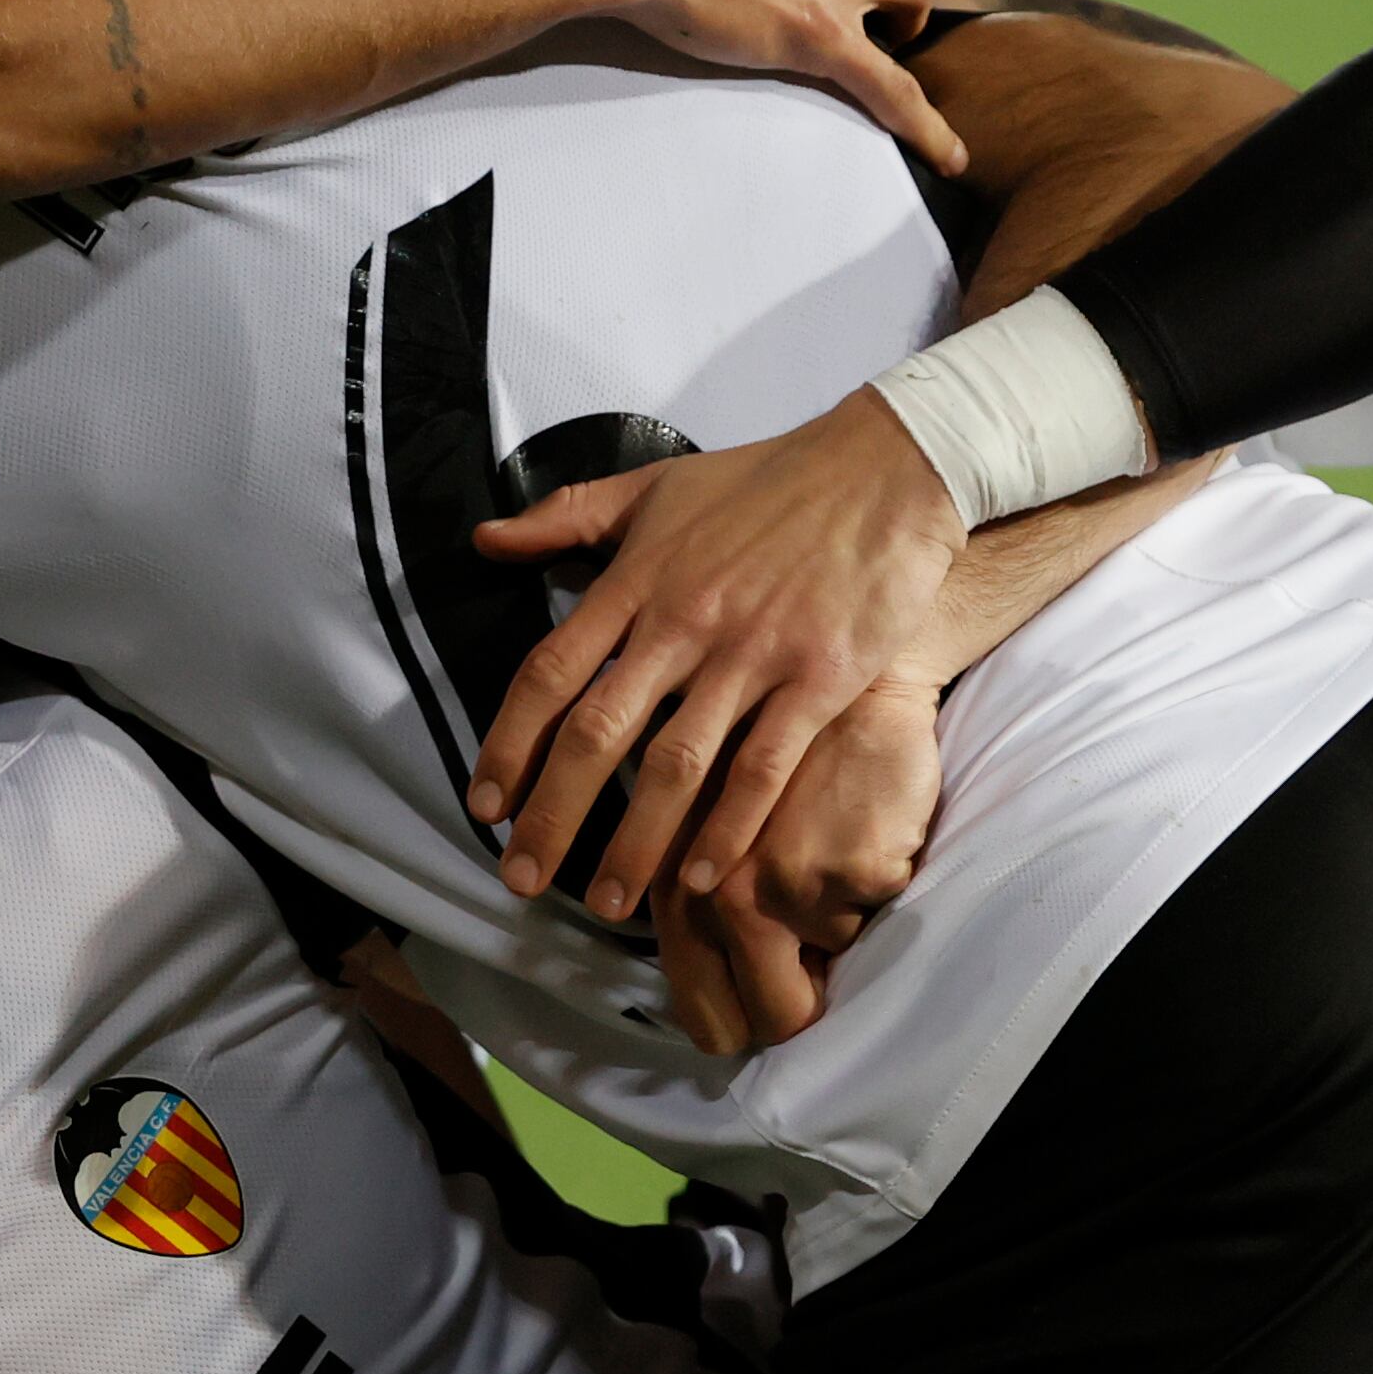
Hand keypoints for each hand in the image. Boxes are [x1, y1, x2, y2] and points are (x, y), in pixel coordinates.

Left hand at [464, 387, 964, 927]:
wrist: (889, 468)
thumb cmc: (767, 481)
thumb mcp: (656, 485)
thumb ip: (566, 517)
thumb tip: (485, 539)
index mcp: (636, 582)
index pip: (549, 675)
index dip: (509, 745)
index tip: (483, 805)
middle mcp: (683, 624)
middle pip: (597, 734)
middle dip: (552, 816)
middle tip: (520, 879)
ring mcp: (753, 655)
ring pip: (675, 766)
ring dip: (633, 844)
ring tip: (604, 906)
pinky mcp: (819, 679)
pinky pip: (763, 768)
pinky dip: (728, 828)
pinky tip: (699, 879)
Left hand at [645, 679, 938, 1053]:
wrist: (853, 679)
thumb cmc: (782, 757)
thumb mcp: (711, 821)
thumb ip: (695, 898)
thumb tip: (709, 996)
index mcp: (673, 880)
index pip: (696, 998)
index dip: (728, 1024)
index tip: (749, 1025)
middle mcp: (715, 888)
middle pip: (771, 1016)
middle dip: (794, 1014)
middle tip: (814, 993)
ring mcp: (785, 882)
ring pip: (832, 965)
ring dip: (840, 942)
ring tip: (836, 879)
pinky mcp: (848, 869)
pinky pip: (869, 922)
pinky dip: (874, 898)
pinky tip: (866, 842)